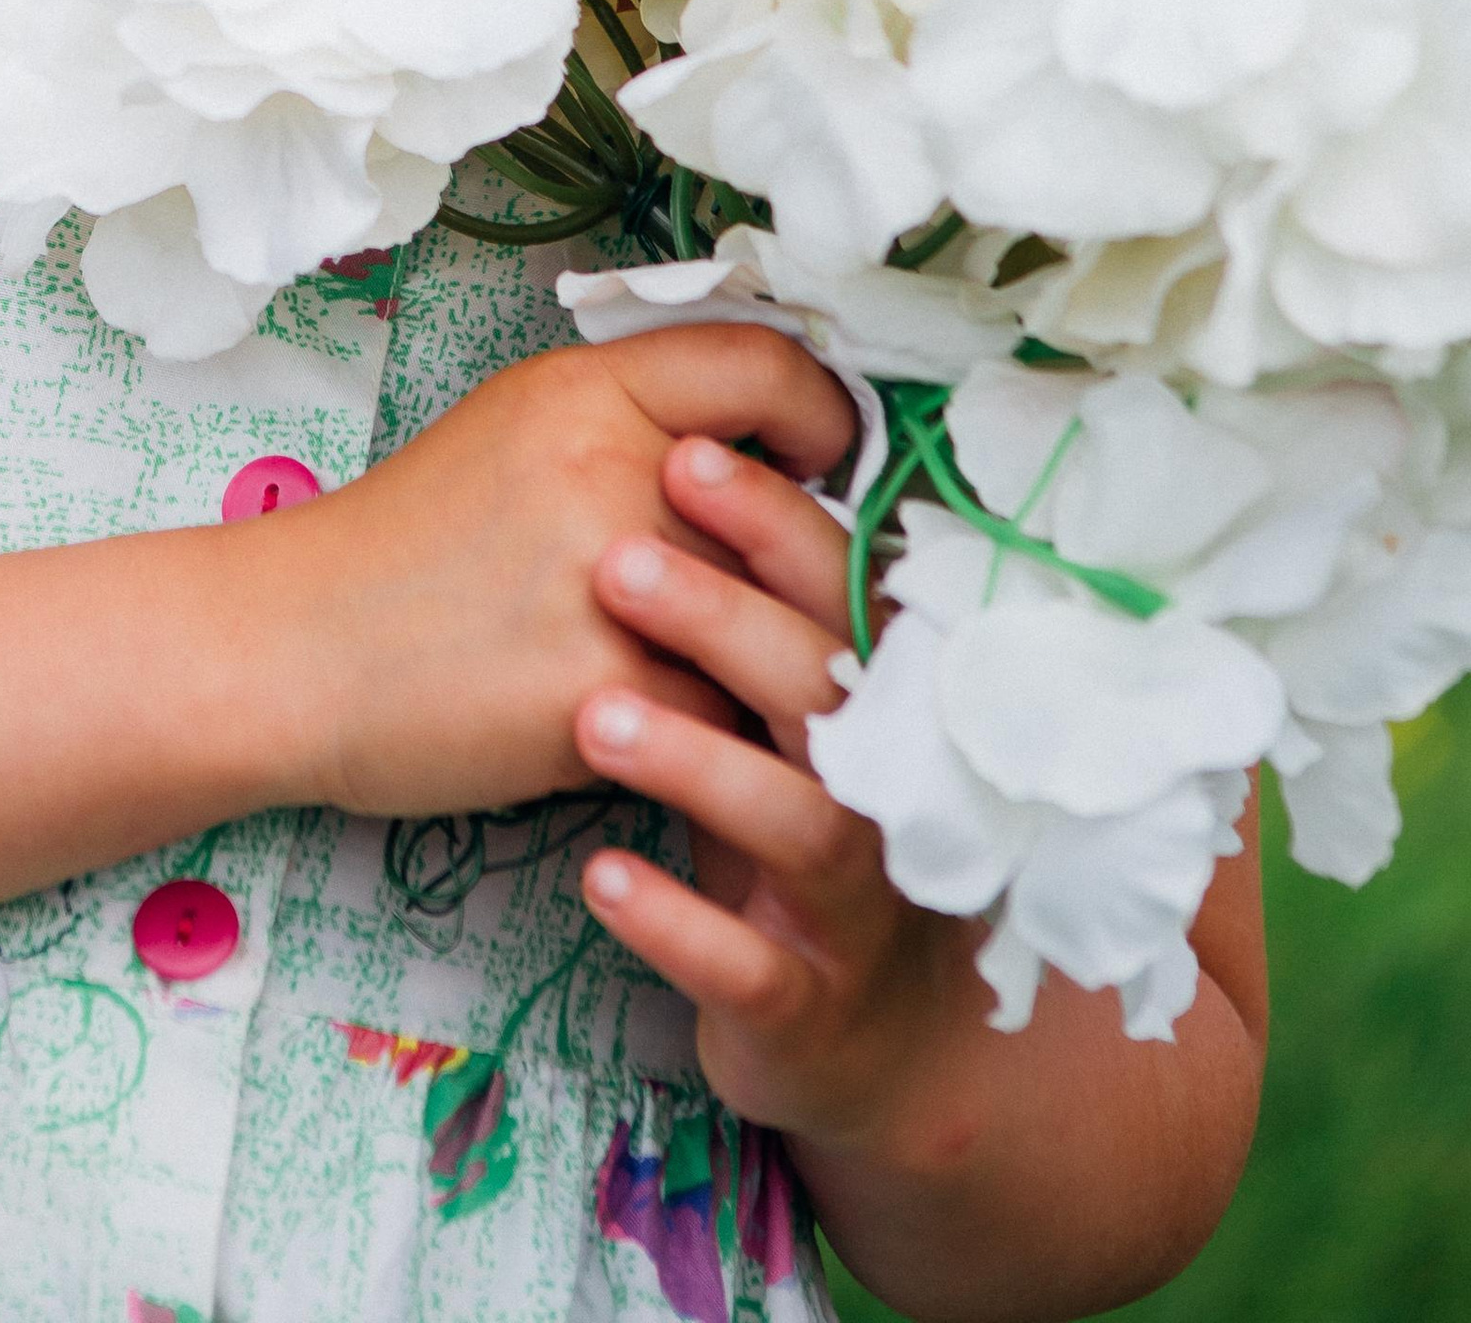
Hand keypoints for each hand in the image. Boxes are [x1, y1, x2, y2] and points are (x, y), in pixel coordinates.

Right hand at [256, 326, 857, 823]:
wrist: (285, 650)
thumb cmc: (401, 550)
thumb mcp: (515, 435)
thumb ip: (632, 429)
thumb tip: (768, 464)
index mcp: (586, 390)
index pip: (767, 365)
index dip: (825, 415)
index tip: (827, 461)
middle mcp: (607, 466)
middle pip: (785, 512)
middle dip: (801, 565)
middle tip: (794, 597)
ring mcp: (608, 582)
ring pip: (765, 627)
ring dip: (767, 663)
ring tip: (753, 681)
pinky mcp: (604, 692)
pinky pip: (717, 721)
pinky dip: (707, 738)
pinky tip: (676, 739)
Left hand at [573, 433, 982, 1150]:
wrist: (851, 1037)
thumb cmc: (786, 822)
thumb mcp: (773, 713)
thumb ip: (756, 603)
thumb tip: (689, 433)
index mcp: (869, 697)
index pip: (841, 587)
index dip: (775, 518)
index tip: (683, 453)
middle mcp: (880, 789)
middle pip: (827, 685)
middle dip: (726, 616)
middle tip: (616, 561)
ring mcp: (849, 903)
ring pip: (800, 822)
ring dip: (697, 762)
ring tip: (590, 717)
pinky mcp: (803, 1003)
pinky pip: (748, 965)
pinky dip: (677, 920)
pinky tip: (600, 875)